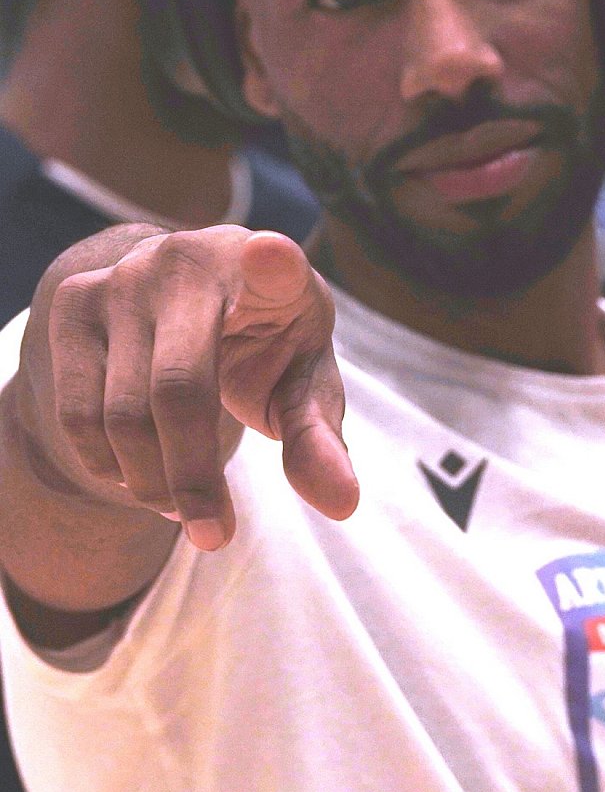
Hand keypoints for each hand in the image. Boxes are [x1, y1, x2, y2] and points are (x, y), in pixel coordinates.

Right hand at [46, 227, 357, 549]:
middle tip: (213, 536)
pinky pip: (77, 412)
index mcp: (267, 271)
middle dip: (194, 477)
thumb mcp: (301, 377)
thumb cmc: (263, 337)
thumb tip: (342, 505)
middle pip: (179, 390)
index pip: (274, 262)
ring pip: (121, 412)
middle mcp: (188, 261)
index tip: (273, 255)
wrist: (181, 288)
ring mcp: (123, 279)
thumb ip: (317, 434)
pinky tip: (140, 478)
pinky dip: (108, 465)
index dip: (273, 261)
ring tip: (183, 507)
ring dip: (150, 482)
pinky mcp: (74, 303)